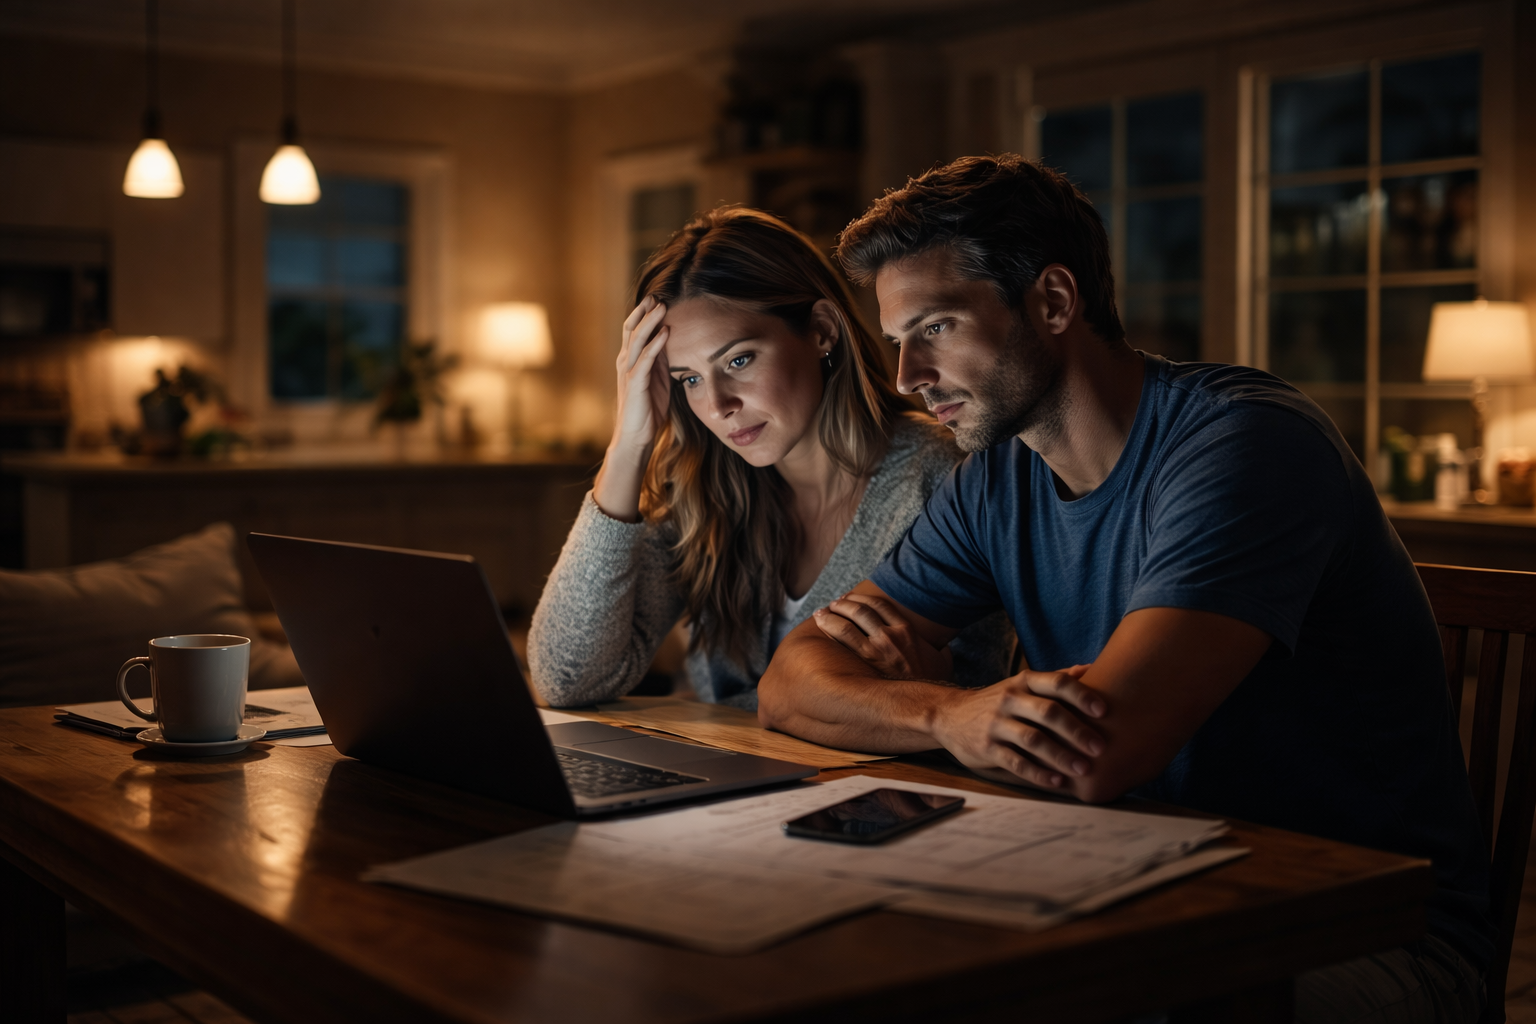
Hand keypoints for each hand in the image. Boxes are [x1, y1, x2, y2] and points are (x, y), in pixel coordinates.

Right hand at [592, 296, 671, 521]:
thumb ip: (661, 361)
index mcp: (631, 360)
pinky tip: (665, 333)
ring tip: (662, 307)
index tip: (658, 297)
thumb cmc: (647, 409)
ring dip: (650, 322)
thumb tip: (672, 342)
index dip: (644, 313)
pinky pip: (645, 360)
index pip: (634, 330)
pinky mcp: (635, 384)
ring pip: (637, 340)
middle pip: (632, 329)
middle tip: (657, 294)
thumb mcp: (657, 379)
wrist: (636, 437)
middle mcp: (625, 362)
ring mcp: (628, 372)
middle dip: (644, 311)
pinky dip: (656, 345)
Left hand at [813, 591, 953, 681]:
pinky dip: (830, 630)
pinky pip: (843, 639)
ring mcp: (876, 649)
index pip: (880, 605)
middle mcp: (890, 635)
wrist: (928, 702)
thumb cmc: (934, 684)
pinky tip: (822, 629)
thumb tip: (944, 649)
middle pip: (860, 610)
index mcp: (907, 631)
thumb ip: (941, 651)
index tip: (852, 598)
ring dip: (831, 615)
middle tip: (833, 604)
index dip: (863, 599)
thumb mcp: (943, 661)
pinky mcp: (865, 664)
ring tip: (820, 614)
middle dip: (843, 604)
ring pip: (847, 623)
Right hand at [930, 667, 1106, 791]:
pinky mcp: (986, 748)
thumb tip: (1091, 668)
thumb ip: (1055, 678)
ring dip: (1061, 755)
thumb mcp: (1021, 684)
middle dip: (1077, 730)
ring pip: (1033, 739)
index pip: (1056, 683)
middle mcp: (1009, 699)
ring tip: (1084, 769)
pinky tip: (1056, 781)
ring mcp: (996, 724)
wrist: (949, 716)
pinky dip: (1037, 773)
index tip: (1104, 711)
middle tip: (1101, 747)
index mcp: (1023, 682)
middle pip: (1048, 712)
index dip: (1081, 695)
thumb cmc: (997, 701)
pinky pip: (1015, 762)